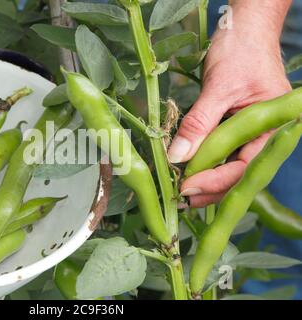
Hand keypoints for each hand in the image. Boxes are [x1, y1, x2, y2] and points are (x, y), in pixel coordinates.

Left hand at [168, 1, 291, 207]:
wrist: (244, 27)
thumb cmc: (242, 50)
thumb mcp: (219, 87)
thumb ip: (199, 123)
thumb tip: (177, 156)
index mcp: (273, 127)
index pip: (244, 166)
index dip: (215, 180)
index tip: (187, 187)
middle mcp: (264, 135)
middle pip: (238, 173)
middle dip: (210, 188)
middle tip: (181, 198)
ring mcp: (249, 133)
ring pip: (228, 165)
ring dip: (205, 178)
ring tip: (181, 189)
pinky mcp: (233, 127)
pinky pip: (219, 150)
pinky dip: (203, 160)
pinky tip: (187, 169)